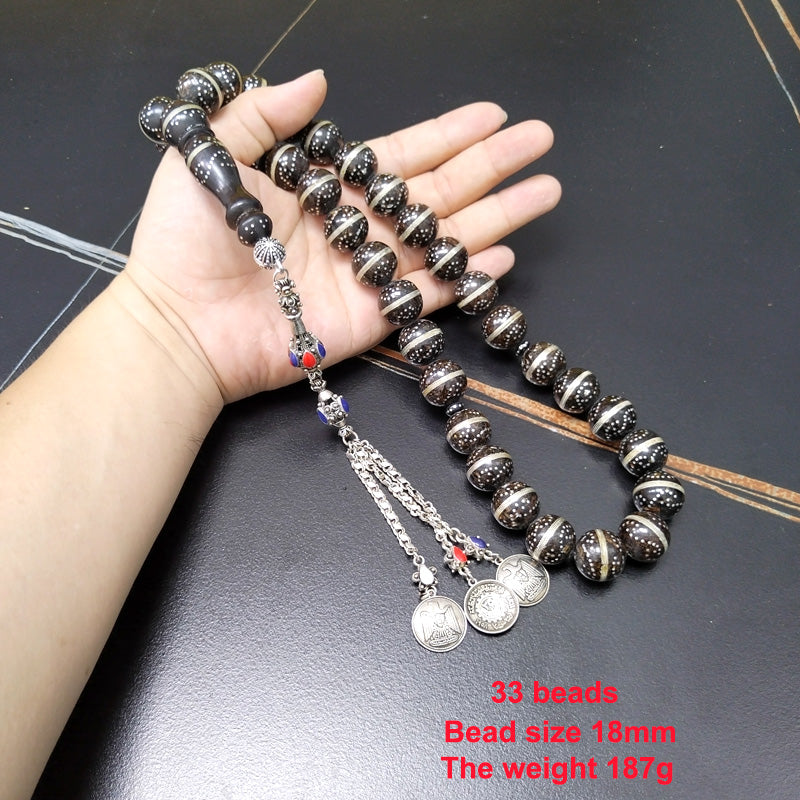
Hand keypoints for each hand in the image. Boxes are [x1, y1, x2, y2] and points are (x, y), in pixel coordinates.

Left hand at [125, 69, 560, 402]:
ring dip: (497, 216)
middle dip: (491, 165)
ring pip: (445, 239)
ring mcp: (368, 274)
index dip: (449, 133)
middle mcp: (356, 227)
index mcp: (326, 186)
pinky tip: (504, 257)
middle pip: (438, 191)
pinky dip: (466, 277)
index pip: (402, 154)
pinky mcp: (371, 318)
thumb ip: (267, 115)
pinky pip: (429, 294)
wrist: (180, 323)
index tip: (493, 115)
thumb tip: (318, 80)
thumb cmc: (185, 239)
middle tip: (540, 141)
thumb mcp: (214, 154)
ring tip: (544, 191)